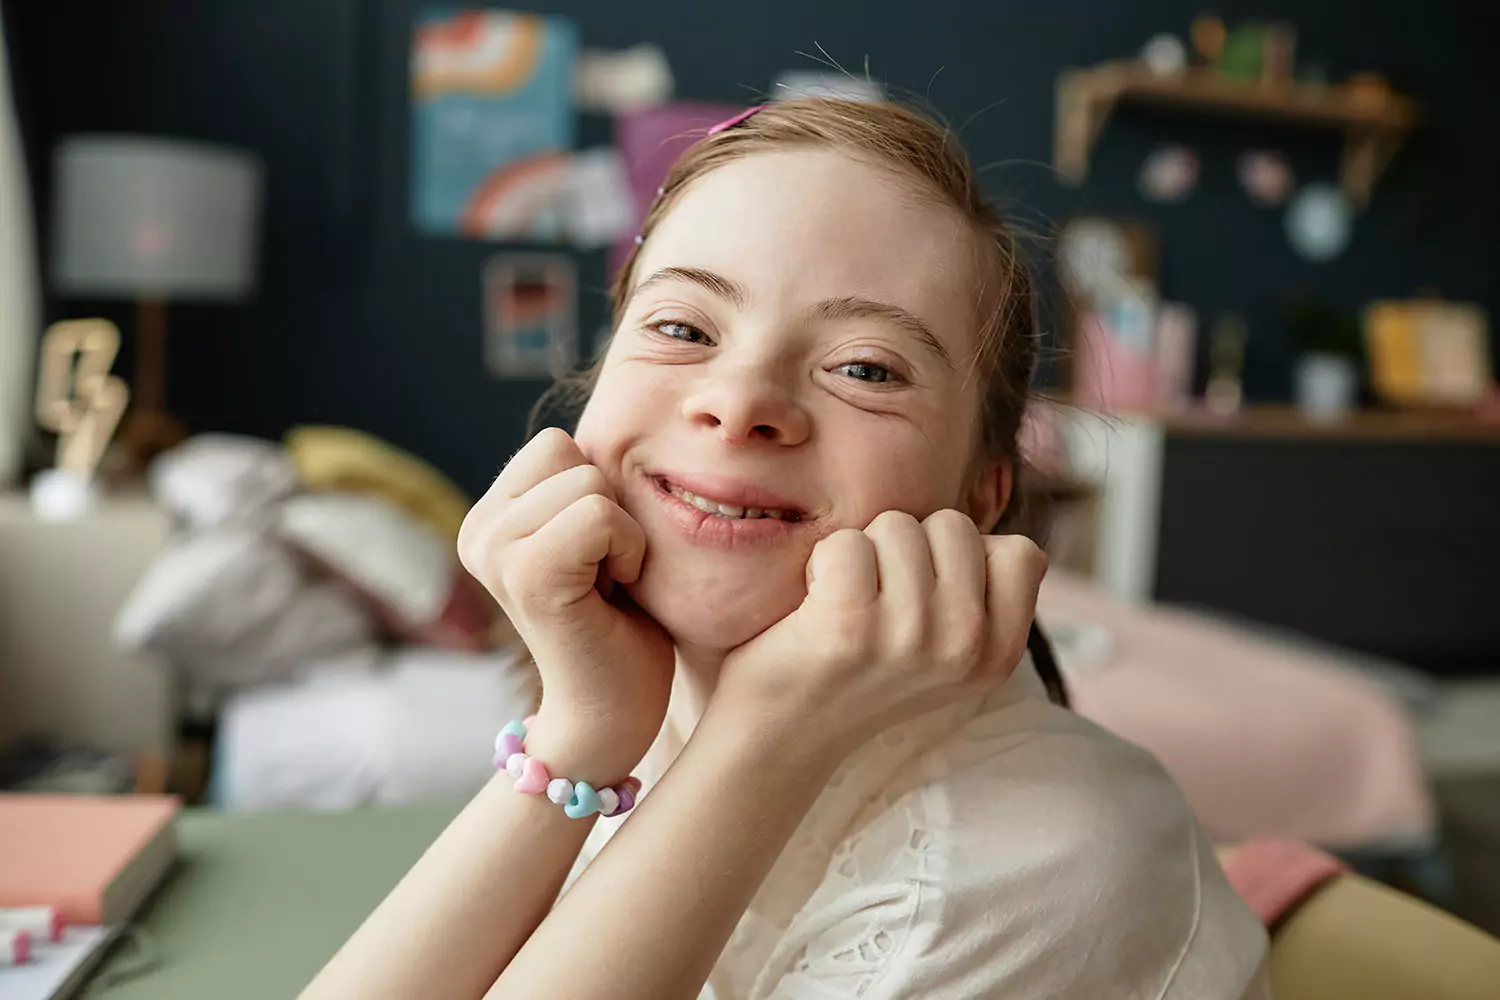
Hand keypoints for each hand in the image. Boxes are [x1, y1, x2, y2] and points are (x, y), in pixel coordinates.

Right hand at [459, 429, 672, 776]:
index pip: (557, 444)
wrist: (614, 716)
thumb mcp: (597, 539)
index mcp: (489, 517)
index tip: (599, 558)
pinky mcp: (524, 575)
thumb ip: (580, 487)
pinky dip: (628, 551)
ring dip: (624, 535)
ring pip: (590, 482)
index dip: (599, 494)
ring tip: (606, 586)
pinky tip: (613, 595)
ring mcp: (493, 551)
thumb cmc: (622, 628)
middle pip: (570, 453)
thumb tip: (614, 420)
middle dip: (609, 509)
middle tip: (603, 575)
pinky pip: (600, 514)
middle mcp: (477, 530)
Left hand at [716, 509, 1046, 764]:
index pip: (1020, 554)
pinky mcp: (851, 626)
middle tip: (876, 599)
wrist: (783, 736)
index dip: (962, 555)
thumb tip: (999, 539)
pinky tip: (813, 606)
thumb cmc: (861, 673)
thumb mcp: (945, 651)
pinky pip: (846, 543)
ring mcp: (911, 635)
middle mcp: (965, 646)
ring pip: (897, 525)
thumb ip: (981, 595)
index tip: (924, 592)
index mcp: (997, 654)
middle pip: (953, 526)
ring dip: (860, 552)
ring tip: (844, 603)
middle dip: (905, 546)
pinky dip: (821, 562)